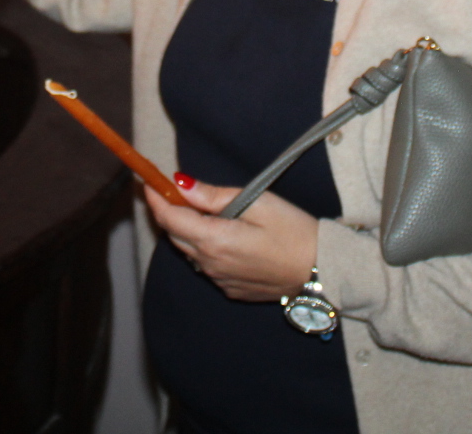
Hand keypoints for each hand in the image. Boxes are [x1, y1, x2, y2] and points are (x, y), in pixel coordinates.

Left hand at [145, 177, 316, 301]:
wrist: (322, 271)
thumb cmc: (294, 231)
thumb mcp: (257, 202)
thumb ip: (213, 196)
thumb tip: (180, 184)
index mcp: (214, 240)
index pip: (170, 218)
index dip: (156, 198)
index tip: (148, 180)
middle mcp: (210, 264)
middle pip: (175, 235)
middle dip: (169, 212)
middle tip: (173, 191)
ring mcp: (220, 280)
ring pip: (190, 252)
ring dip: (188, 231)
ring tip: (203, 211)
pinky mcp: (231, 289)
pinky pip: (207, 266)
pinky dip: (205, 248)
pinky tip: (226, 236)